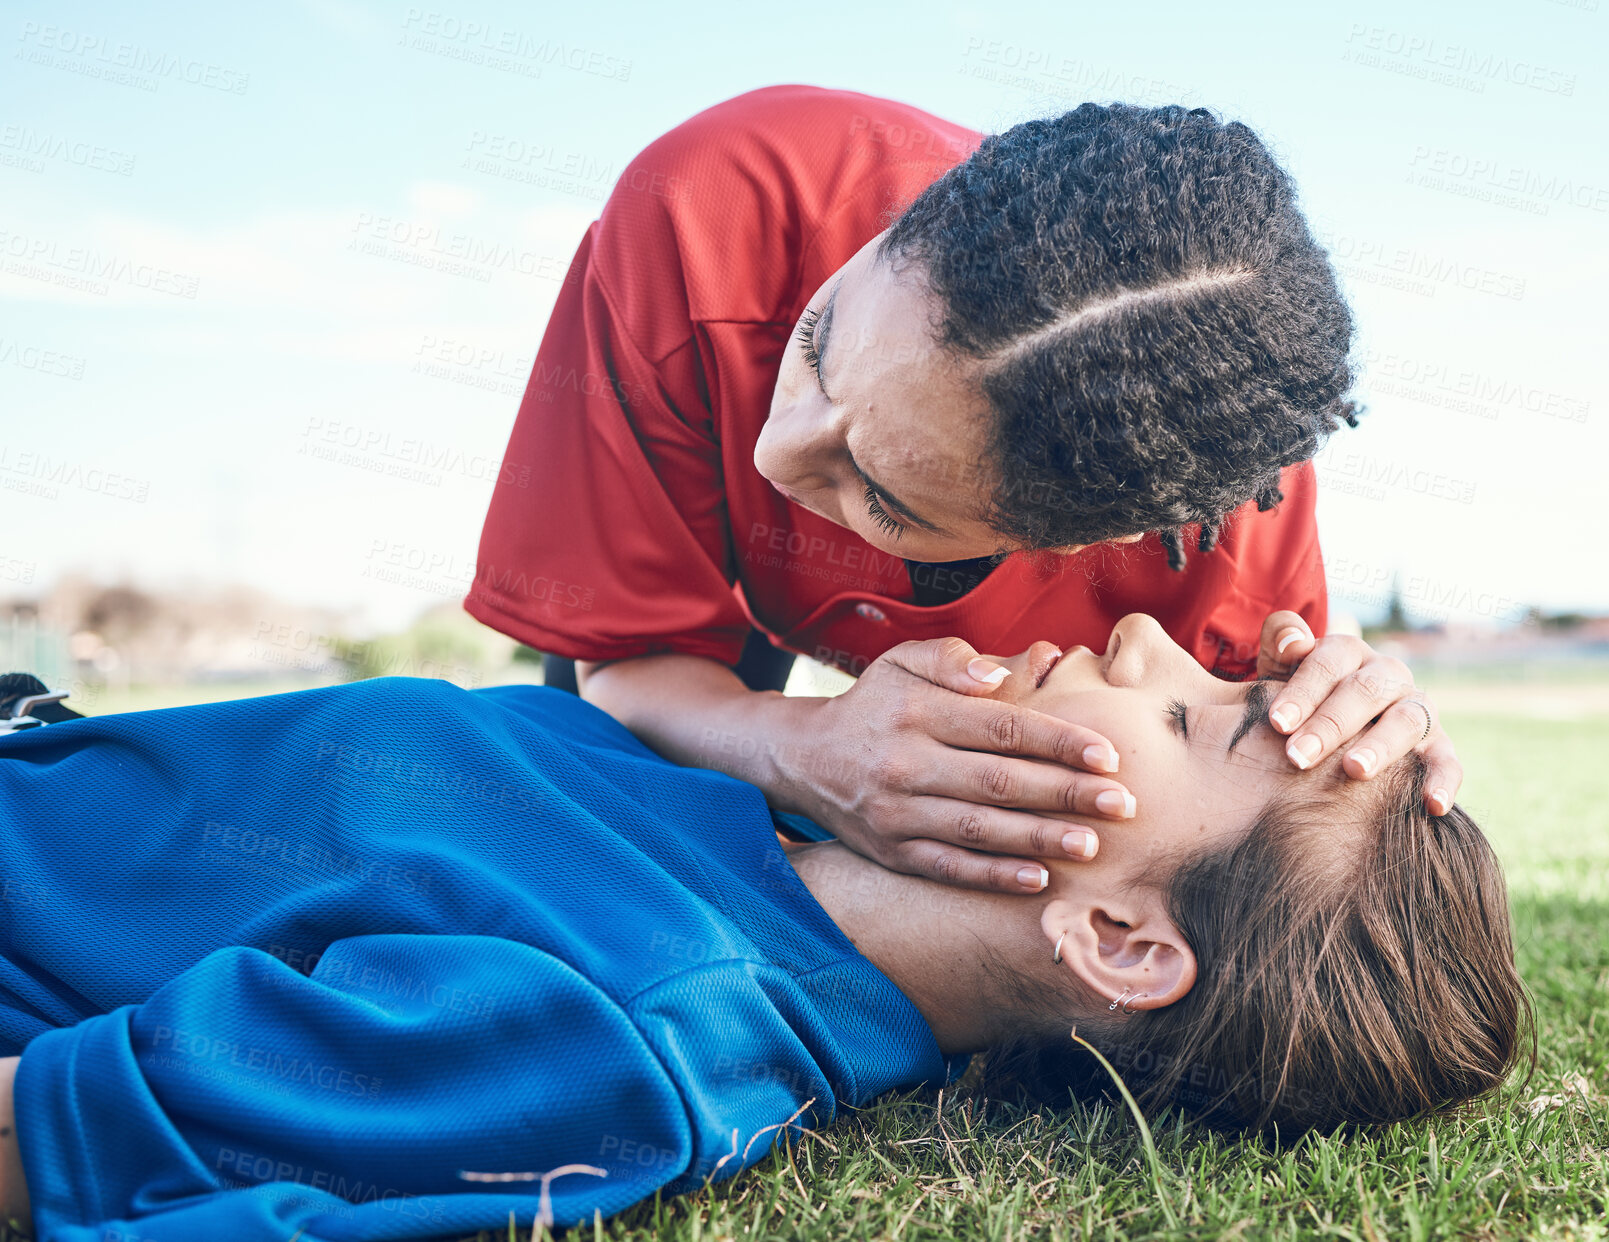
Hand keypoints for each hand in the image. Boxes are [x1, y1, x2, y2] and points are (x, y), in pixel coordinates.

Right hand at [798, 637, 1135, 893]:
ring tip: (1092, 844)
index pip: (1001, 727)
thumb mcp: (902, 662)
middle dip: (1066, 793)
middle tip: (1123, 804)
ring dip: (1040, 838)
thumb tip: (1006, 670)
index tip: (1108, 755)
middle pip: (999, 781)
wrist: (804, 758)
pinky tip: (1038, 879)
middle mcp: (904, 763)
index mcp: (916, 711)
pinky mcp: (892, 852)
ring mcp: (896, 813)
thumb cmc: (875, 704)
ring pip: (979, 829)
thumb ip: (954, 658)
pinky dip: (993, 876)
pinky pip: (948, 867)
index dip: (1058, 741)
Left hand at [1255, 610, 1461, 814]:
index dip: (1302, 692)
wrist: (1329, 728)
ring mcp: (1417, 708)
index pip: (1328, 664)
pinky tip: (1432, 806)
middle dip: (1330, 724)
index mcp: (1348, 652)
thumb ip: (1280, 641)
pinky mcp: (1439, 744)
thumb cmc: (1298, 700)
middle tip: (1298, 756)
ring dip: (1380, 746)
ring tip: (1353, 771)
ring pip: (1406, 721)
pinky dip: (1443, 781)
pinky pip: (1448, 761)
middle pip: (1365, 691)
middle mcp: (1388, 675)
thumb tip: (1292, 641)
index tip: (1276, 723)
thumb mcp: (1279, 668)